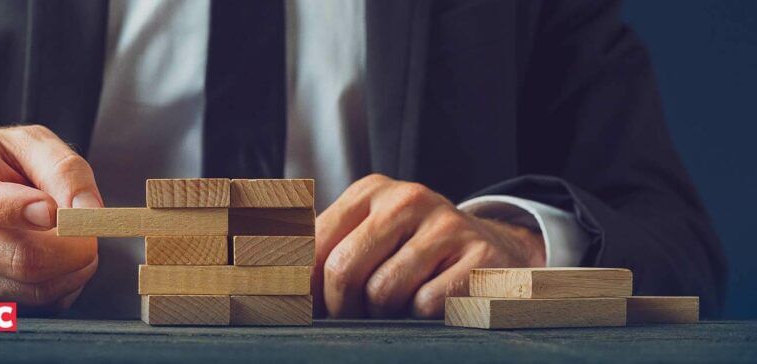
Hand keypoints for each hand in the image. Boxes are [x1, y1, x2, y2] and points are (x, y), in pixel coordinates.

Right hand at [0, 125, 101, 312]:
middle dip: (73, 248)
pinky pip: (36, 306)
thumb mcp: (28, 143)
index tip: (55, 211)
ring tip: (79, 243)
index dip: (23, 210)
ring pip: (35, 289)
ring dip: (74, 270)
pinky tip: (62, 263)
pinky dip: (64, 286)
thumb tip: (89, 212)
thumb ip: (63, 169)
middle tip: (92, 231)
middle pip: (22, 258)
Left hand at [313, 174, 545, 318]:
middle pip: (343, 269)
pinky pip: (425, 306)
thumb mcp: (371, 236)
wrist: (493, 252)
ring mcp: (446, 224)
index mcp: (370, 191)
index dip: (304, 285)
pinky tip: (436, 304)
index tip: (304, 310)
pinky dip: (423, 318)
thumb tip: (278, 283)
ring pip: (383, 293)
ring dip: (384, 316)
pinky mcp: (479, 256)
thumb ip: (327, 250)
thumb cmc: (415, 253)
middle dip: (341, 308)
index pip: (314, 242)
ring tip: (399, 307)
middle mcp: (407, 198)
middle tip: (354, 318)